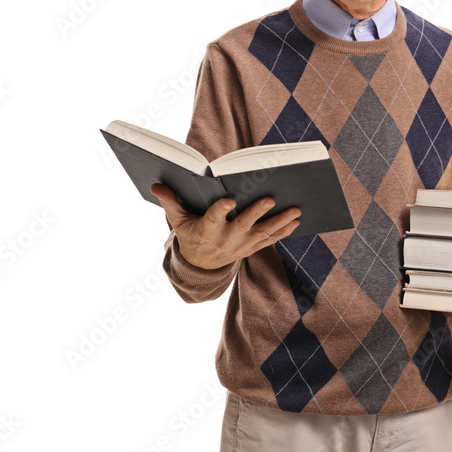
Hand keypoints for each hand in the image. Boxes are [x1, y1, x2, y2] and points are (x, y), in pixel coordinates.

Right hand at [149, 183, 300, 270]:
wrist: (199, 266)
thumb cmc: (190, 235)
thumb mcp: (178, 222)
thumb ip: (170, 203)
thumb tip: (156, 186)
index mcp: (206, 232)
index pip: (213, 220)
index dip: (221, 210)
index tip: (229, 200)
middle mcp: (225, 241)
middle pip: (242, 226)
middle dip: (257, 213)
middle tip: (270, 199)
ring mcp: (240, 247)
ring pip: (262, 234)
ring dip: (280, 223)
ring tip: (295, 210)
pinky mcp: (250, 249)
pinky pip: (269, 241)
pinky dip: (283, 232)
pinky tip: (296, 221)